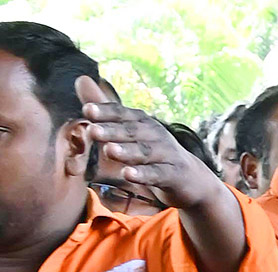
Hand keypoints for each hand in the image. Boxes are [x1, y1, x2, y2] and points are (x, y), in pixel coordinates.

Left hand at [76, 77, 223, 209]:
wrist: (190, 178)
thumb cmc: (153, 152)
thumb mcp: (130, 130)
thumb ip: (105, 110)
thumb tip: (80, 79)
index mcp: (141, 121)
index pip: (121, 113)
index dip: (105, 111)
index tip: (88, 110)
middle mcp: (155, 134)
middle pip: (131, 131)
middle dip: (112, 131)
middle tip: (92, 131)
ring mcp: (166, 154)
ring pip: (144, 151)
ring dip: (127, 151)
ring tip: (109, 151)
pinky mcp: (173, 174)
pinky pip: (157, 174)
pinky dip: (143, 174)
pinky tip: (128, 175)